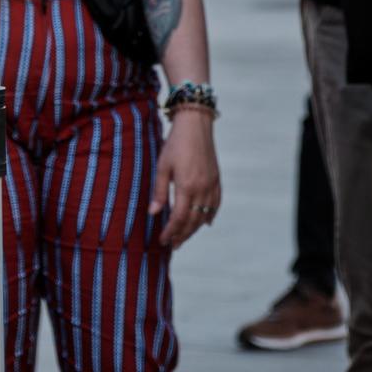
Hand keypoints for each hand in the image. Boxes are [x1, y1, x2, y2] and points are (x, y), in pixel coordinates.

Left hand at [151, 108, 219, 246]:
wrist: (196, 126)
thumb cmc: (175, 144)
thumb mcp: (162, 166)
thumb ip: (159, 191)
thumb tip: (154, 213)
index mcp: (186, 187)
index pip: (179, 218)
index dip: (171, 232)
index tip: (163, 240)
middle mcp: (202, 189)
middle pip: (192, 221)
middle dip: (182, 235)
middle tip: (172, 245)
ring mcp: (212, 185)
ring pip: (205, 215)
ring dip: (194, 229)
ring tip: (184, 237)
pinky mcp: (217, 180)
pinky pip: (215, 204)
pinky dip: (210, 216)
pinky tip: (204, 223)